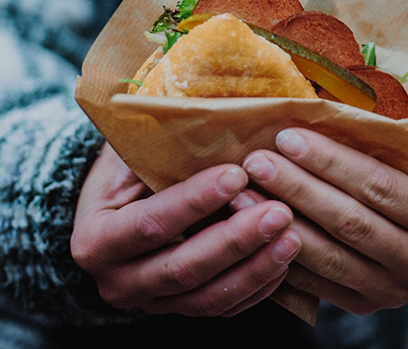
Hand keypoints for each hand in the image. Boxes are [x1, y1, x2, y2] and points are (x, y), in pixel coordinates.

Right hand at [71, 142, 301, 316]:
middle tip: (280, 211)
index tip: (238, 174)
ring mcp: (152, 302)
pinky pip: (225, 308)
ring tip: (292, 236)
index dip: (195, 201)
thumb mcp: (136, 151)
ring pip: (209, 297)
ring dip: (255, 268)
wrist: (122, 206)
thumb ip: (166, 146)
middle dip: (236, 241)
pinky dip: (258, 286)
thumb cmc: (133, 167)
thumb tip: (219, 115)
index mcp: (98, 239)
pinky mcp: (183, 308)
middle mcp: (119, 281)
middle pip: (184, 268)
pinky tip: (286, 261)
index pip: (151, 223)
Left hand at [231, 129, 407, 314]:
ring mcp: (395, 291)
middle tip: (256, 162)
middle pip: (351, 221)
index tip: (288, 137)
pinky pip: (316, 283)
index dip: (331, 161)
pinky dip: (282, 254)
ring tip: (242, 195)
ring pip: (328, 256)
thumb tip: (314, 104)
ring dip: (280, 223)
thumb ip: (377, 147)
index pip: (380, 185)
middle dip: (298, 188)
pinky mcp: (364, 307)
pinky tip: (253, 230)